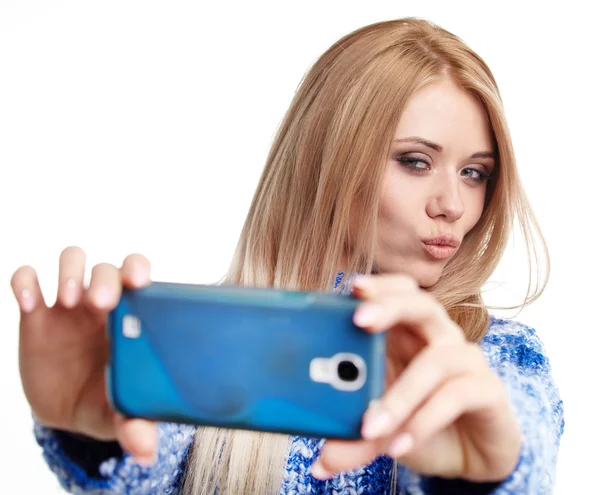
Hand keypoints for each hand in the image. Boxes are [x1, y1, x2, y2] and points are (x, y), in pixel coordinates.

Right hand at [12, 246, 157, 464]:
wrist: (67, 409)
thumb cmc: (105, 400)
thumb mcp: (119, 413)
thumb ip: (134, 425)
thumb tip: (145, 452)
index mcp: (131, 317)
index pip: (139, 276)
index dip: (138, 270)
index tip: (138, 282)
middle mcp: (103, 304)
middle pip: (106, 268)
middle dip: (103, 279)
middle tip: (99, 303)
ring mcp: (68, 306)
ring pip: (71, 261)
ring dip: (70, 272)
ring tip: (68, 299)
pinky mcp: (36, 315)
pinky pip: (27, 281)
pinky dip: (25, 282)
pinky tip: (29, 301)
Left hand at [311, 273, 520, 481]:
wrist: (469, 453)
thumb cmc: (419, 422)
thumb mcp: (379, 429)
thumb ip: (352, 439)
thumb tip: (319, 464)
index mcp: (407, 333)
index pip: (397, 292)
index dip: (378, 286)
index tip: (351, 288)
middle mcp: (438, 338)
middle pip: (421, 304)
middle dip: (389, 307)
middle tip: (359, 320)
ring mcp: (466, 360)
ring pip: (437, 359)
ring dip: (400, 395)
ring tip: (370, 426)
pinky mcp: (488, 389)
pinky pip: (457, 395)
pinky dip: (425, 420)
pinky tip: (400, 445)